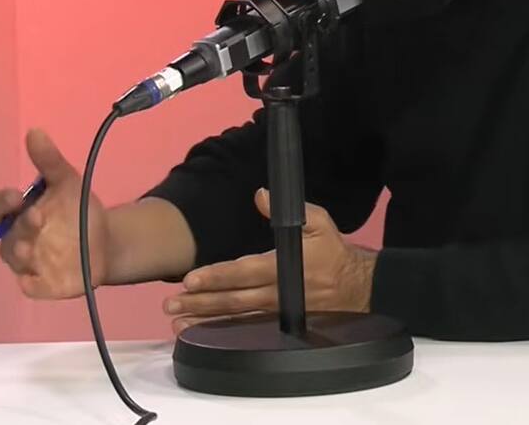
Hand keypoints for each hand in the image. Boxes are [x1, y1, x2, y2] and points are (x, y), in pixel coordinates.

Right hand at [0, 129, 111, 298]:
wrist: (105, 241)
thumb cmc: (77, 211)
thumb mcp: (68, 183)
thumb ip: (49, 161)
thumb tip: (35, 131)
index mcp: (18, 214)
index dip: (1, 203)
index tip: (17, 195)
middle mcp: (18, 240)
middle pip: (6, 237)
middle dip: (19, 227)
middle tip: (38, 216)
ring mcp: (29, 264)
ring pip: (16, 261)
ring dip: (22, 254)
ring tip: (35, 246)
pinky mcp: (43, 284)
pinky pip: (31, 288)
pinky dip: (32, 285)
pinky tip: (36, 281)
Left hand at [163, 190, 376, 334]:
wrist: (356, 286)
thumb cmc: (333, 252)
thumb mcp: (319, 222)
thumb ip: (286, 211)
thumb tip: (261, 195)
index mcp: (282, 266)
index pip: (243, 272)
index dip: (216, 276)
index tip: (190, 279)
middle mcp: (275, 291)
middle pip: (232, 299)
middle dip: (200, 301)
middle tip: (171, 304)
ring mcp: (275, 310)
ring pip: (235, 317)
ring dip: (205, 319)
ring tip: (177, 323)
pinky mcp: (277, 321)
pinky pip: (245, 328)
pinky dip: (221, 331)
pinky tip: (202, 332)